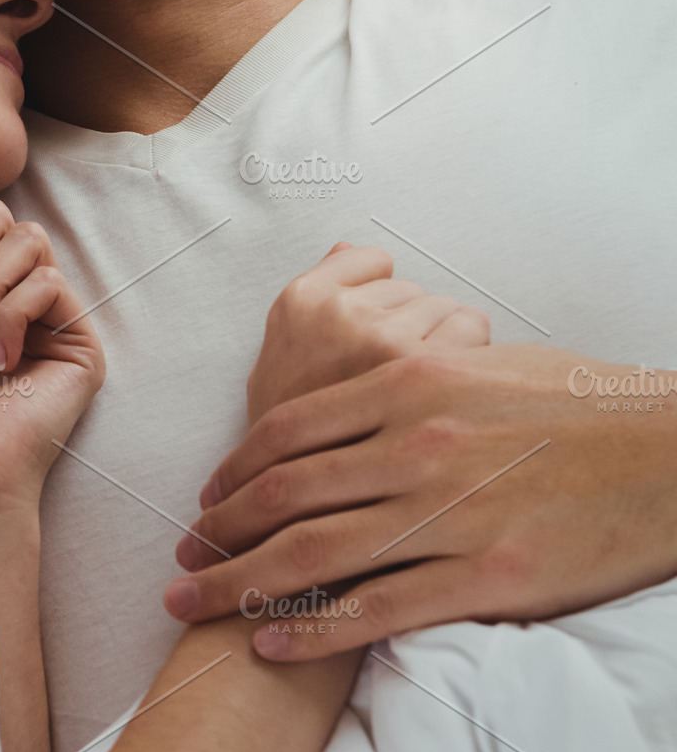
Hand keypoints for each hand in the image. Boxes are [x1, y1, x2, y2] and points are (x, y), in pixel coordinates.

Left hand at [165, 342, 676, 656]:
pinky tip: (273, 645)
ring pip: (314, 554)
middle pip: (283, 495)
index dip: (233, 472)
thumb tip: (360, 398)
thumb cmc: (585, 406)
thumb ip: (412, 381)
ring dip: (239, 586)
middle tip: (178, 564)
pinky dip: (313, 630)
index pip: (289, 431)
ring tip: (195, 609)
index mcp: (411, 384)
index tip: (205, 500)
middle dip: (216, 534)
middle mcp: (417, 445)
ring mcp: (448, 513)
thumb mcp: (486, 365)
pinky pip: (377, 610)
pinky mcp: (484, 578)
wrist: (673, 456)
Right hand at [245, 241, 489, 423]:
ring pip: (445, 307)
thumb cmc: (300, 440)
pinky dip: (470, 356)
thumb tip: (345, 248)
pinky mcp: (425, 371)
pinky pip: (471, 329)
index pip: (370, 259)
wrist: (306, 504)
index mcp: (299, 304)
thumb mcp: (279, 360)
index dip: (377, 297)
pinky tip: (443, 394)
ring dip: (441, 344)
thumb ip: (315, 300)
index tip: (371, 331)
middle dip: (409, 326)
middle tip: (389, 377)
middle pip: (412, 288)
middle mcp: (339, 316)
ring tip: (414, 392)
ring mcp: (382, 341)